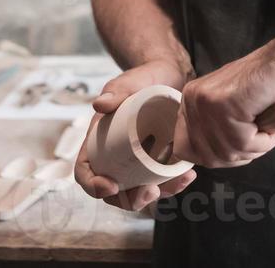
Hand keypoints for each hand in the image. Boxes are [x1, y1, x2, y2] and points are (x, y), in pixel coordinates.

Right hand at [75, 59, 196, 211]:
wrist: (170, 75)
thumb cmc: (143, 78)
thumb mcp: (127, 82)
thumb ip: (115, 91)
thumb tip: (100, 104)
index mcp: (98, 141)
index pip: (85, 170)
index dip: (92, 185)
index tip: (110, 187)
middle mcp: (116, 156)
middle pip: (114, 191)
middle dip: (129, 200)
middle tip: (149, 192)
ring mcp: (138, 161)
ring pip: (140, 190)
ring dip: (156, 196)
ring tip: (177, 183)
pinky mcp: (159, 161)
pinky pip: (162, 180)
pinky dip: (174, 183)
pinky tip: (188, 175)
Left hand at [171, 43, 274, 167]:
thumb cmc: (266, 89)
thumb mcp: (230, 112)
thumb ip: (214, 131)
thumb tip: (206, 160)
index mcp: (189, 102)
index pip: (184, 149)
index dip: (212, 158)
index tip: (237, 150)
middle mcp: (192, 100)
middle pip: (206, 156)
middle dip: (237, 157)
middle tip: (258, 141)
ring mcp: (206, 102)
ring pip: (226, 152)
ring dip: (254, 149)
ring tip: (269, 132)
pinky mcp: (224, 105)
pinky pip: (243, 143)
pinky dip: (264, 142)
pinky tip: (273, 129)